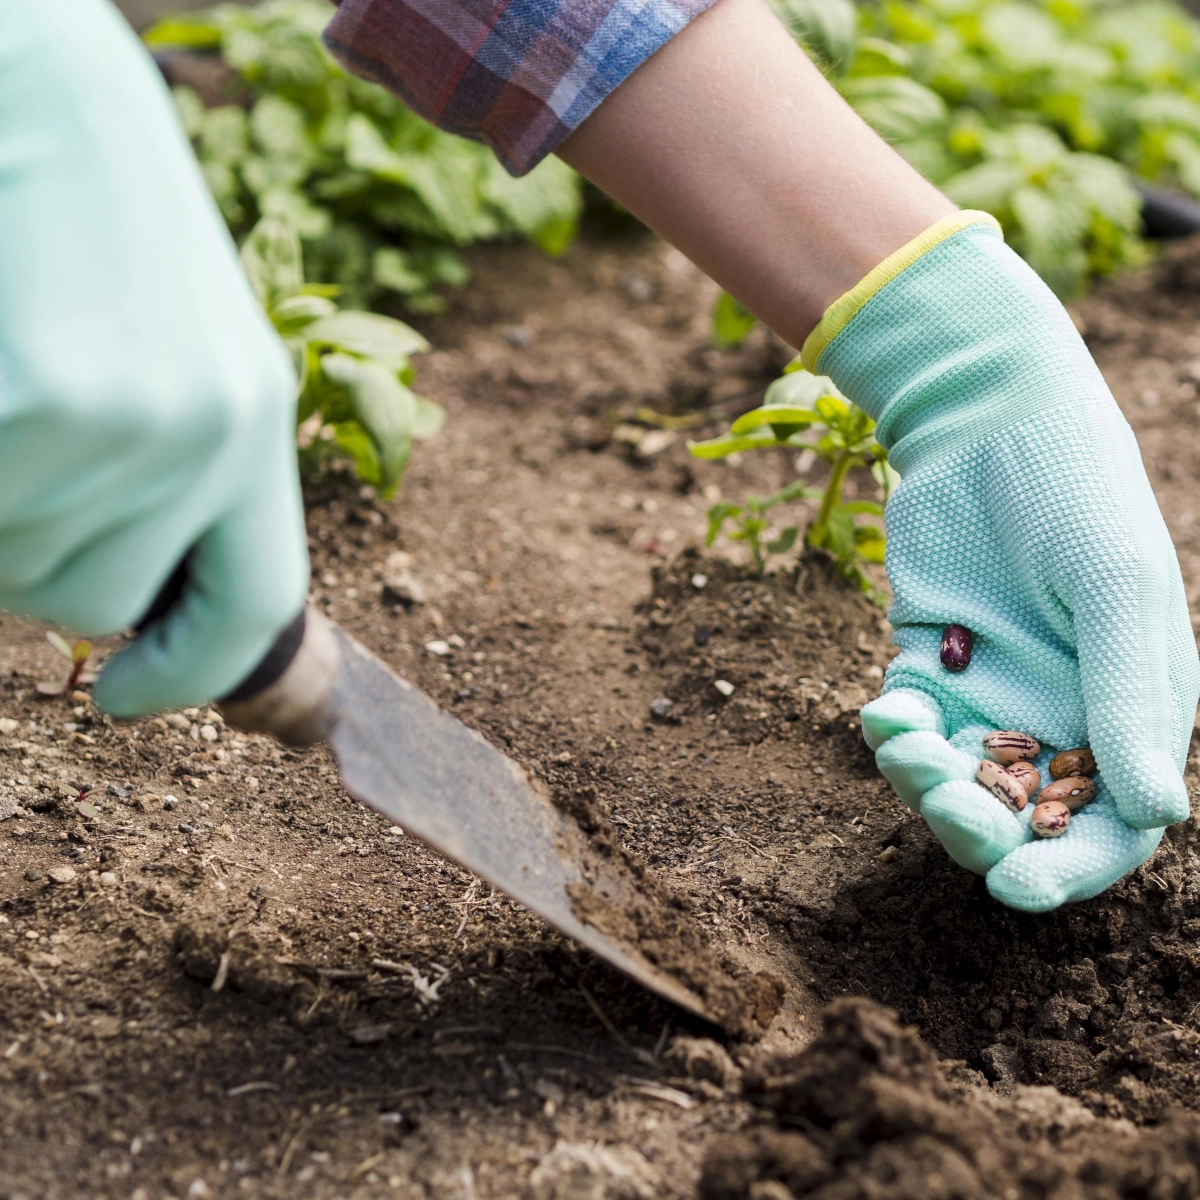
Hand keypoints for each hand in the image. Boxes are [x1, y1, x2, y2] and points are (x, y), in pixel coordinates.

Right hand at [0, 2, 307, 715]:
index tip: (125, 701)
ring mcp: (137, 424)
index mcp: (259, 425)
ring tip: (13, 388)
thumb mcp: (169, 354)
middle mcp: (218, 436)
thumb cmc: (88, 225)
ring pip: (21, 568)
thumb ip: (169, 477)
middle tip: (25, 453)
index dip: (189, 679)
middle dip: (39, 560)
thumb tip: (116, 614)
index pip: (254, 611)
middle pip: (98, 603)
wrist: (34, 85)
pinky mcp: (49, 407)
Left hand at [808, 214, 1199, 911]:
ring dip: (924, 782)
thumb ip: (1130, 697)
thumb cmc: (1074, 494)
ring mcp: (990, 690)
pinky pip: (908, 725)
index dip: (1069, 868)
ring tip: (903, 745)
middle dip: (979, 831)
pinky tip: (882, 710)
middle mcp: (1061, 712)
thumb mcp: (1114, 590)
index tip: (1015, 890)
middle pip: (1022, 816)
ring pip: (955, 780)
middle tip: (942, 806)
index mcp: (1129, 710)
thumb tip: (1159, 817)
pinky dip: (891, 732)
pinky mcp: (929, 661)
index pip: (1111, 824)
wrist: (988, 422)